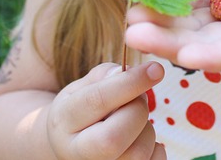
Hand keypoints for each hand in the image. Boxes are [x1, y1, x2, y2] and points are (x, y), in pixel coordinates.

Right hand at [47, 62, 166, 159]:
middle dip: (137, 111)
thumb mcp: (82, 87)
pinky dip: (156, 149)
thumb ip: (105, 76)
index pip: (96, 101)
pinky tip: (141, 138)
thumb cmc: (82, 109)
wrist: (69, 143)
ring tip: (135, 121)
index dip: (130, 83)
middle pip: (113, 138)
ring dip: (147, 130)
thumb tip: (128, 72)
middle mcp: (75, 151)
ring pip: (136, 154)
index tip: (156, 69)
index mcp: (63, 120)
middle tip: (138, 99)